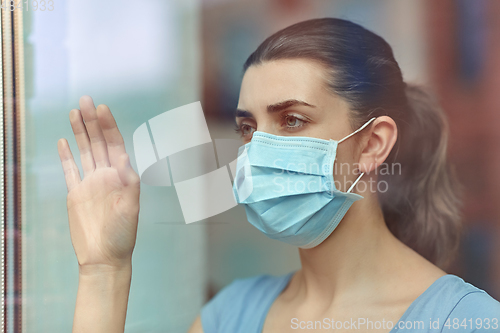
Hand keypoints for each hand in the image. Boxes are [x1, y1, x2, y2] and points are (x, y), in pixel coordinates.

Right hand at [58, 96, 139, 272]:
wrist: (105, 258)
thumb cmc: (123, 235)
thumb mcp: (130, 208)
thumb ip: (127, 183)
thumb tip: (122, 158)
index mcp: (121, 176)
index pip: (115, 145)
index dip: (108, 126)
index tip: (101, 109)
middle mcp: (106, 176)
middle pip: (99, 142)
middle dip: (92, 122)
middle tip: (85, 99)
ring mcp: (91, 184)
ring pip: (85, 151)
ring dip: (80, 133)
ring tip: (74, 112)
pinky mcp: (76, 194)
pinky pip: (70, 171)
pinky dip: (66, 156)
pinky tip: (63, 142)